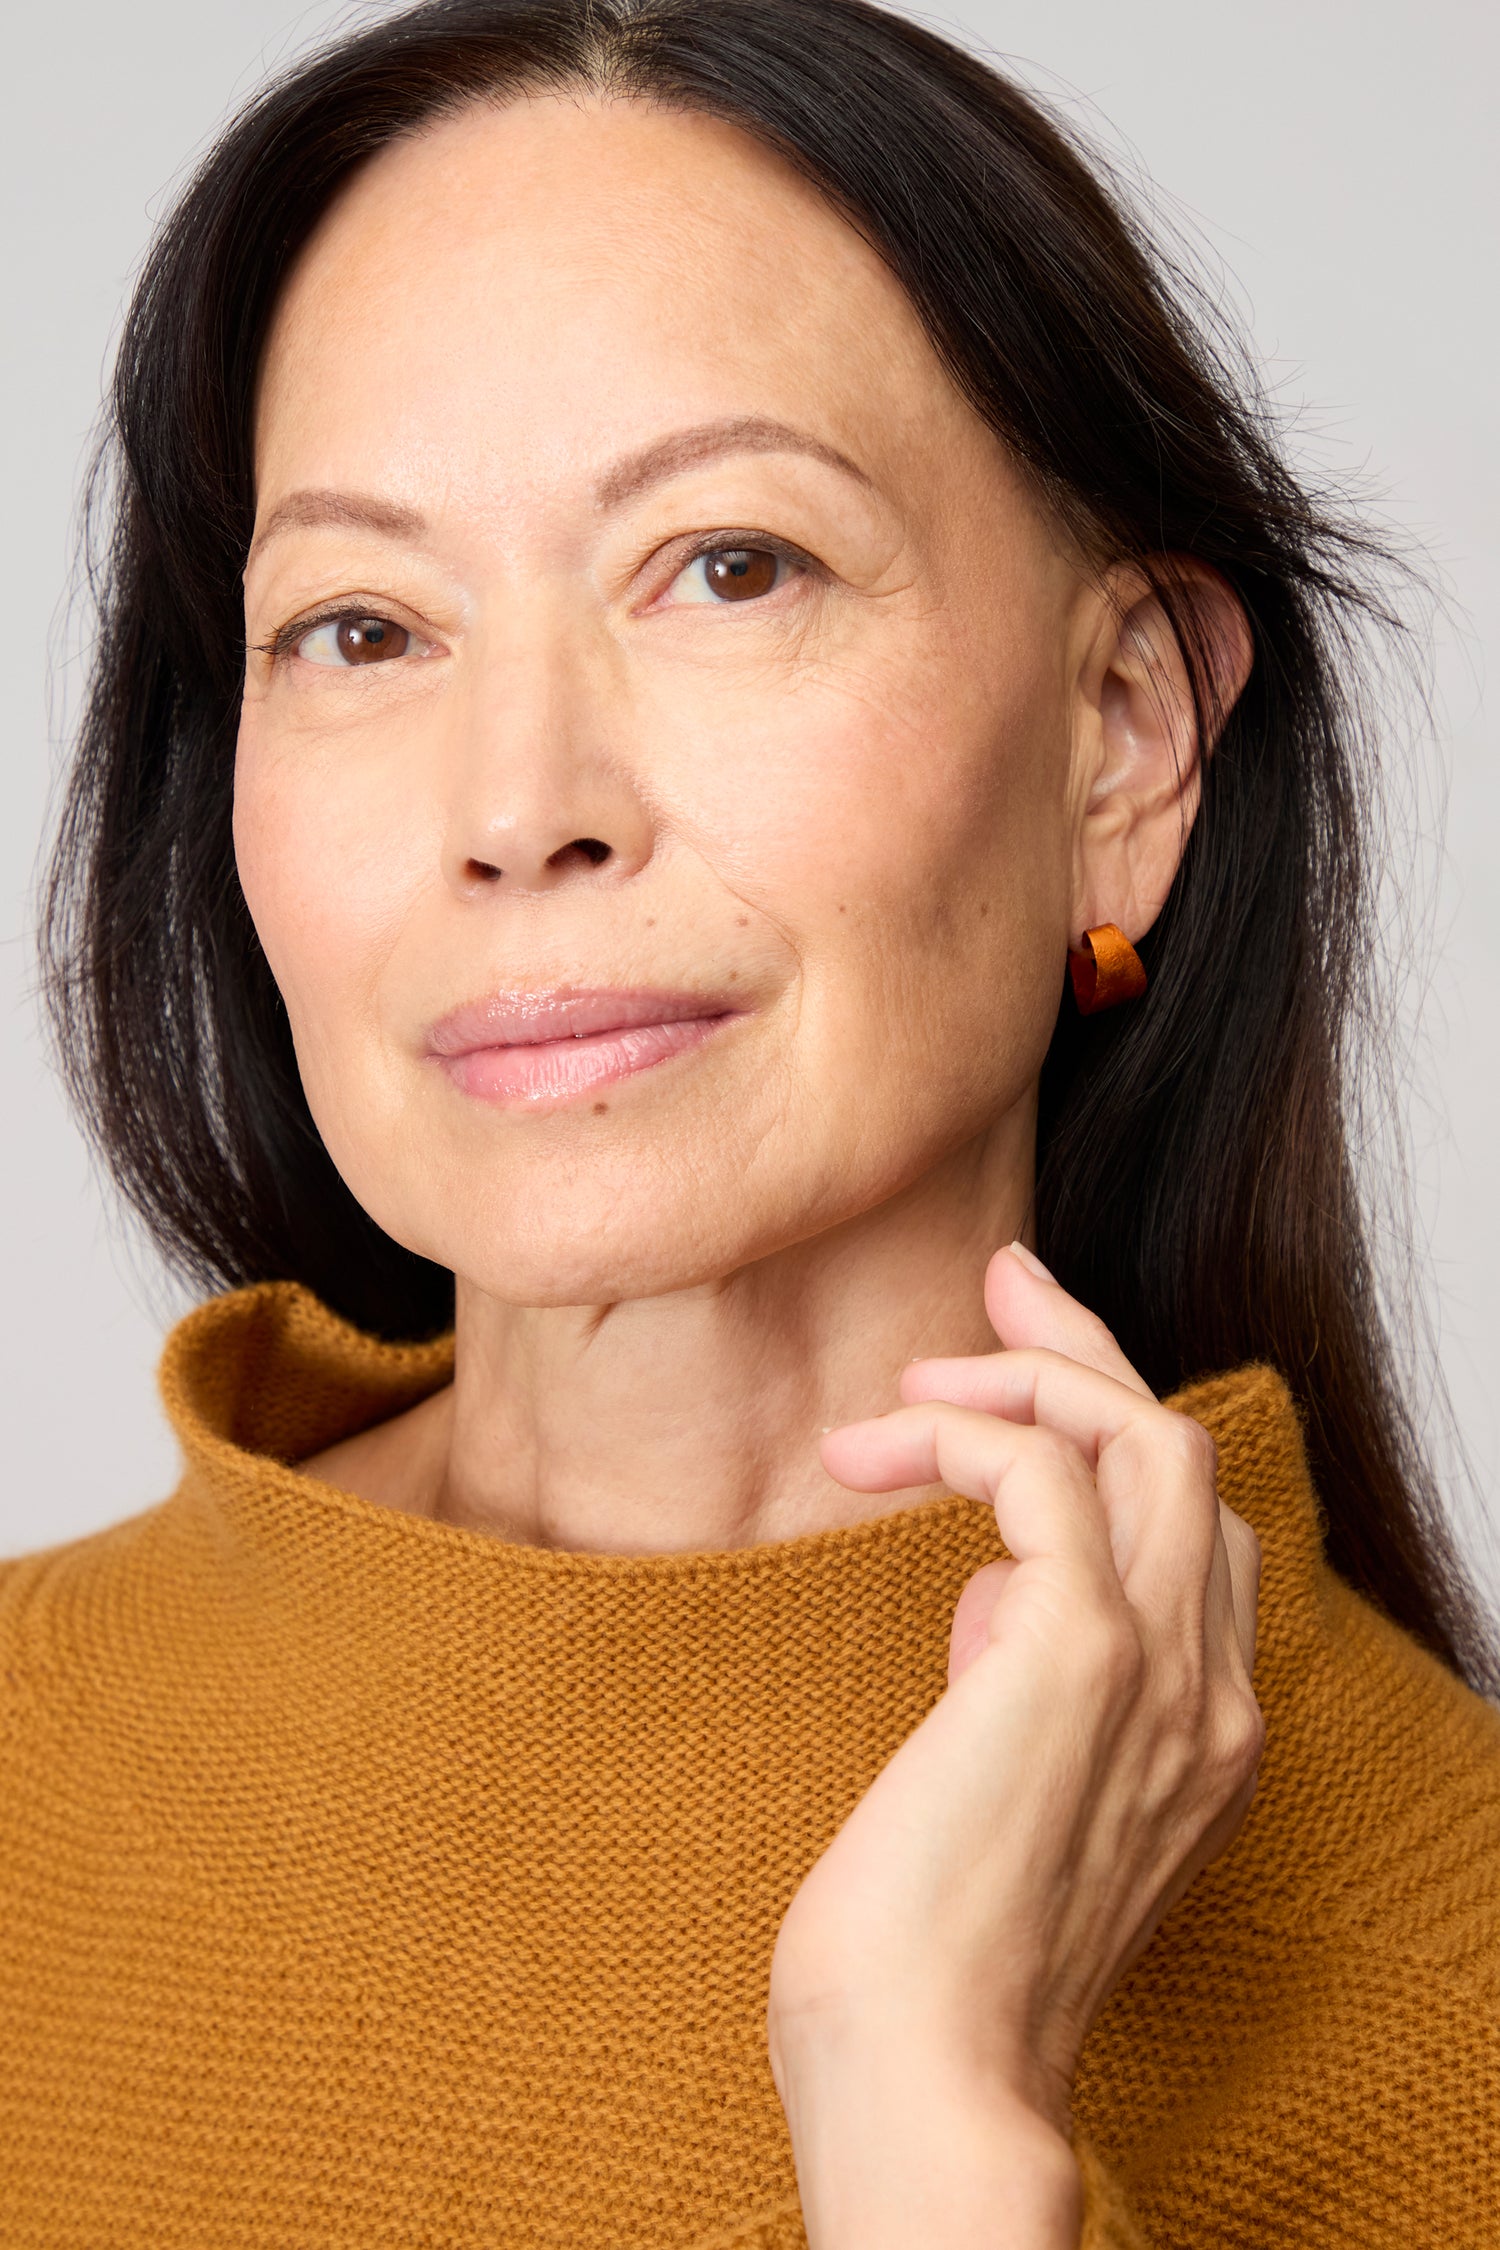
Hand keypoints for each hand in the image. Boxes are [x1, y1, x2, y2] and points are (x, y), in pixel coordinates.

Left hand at [766, 1242, 1263, 2246]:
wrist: (923, 2077)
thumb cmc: (925, 1955)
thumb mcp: (998, 1798)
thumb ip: (1022, 1692)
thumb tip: (981, 1595)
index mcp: (1196, 1732)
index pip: (1189, 1527)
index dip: (1114, 1425)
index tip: (1014, 1366)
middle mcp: (1206, 1694)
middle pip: (1185, 1453)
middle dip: (1085, 1353)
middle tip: (996, 1284)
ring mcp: (1155, 1673)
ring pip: (1144, 1438)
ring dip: (1017, 1381)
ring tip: (900, 1393)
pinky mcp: (1072, 1653)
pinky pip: (1045, 1476)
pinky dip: (961, 1436)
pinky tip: (869, 1461)